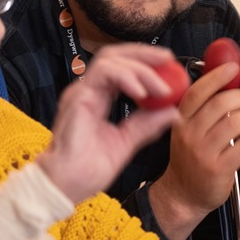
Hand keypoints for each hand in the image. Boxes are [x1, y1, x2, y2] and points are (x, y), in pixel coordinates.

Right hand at [38, 44, 178, 203]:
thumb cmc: (87, 170)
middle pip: (116, 55)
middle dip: (144, 54)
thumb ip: (147, 125)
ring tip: (161, 88)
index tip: (170, 67)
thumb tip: (172, 111)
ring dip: (141, 69)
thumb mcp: (126, 143)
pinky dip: (126, 77)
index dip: (146, 63)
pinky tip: (142, 92)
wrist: (66, 186)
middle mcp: (88, 91)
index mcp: (98, 98)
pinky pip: (104, 73)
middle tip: (169, 59)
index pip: (122, 68)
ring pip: (111, 60)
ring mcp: (81, 92)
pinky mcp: (78, 97)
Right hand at [148, 62, 239, 239]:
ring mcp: (203, 153)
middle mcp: (189, 134)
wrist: (182, 194)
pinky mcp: (218, 169)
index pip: (198, 92)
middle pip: (221, 104)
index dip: (217, 76)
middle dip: (239, 98)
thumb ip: (201, 107)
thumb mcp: (185, 129)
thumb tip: (225, 79)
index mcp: (180, 121)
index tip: (233, 68)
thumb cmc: (189, 157)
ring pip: (236, 122)